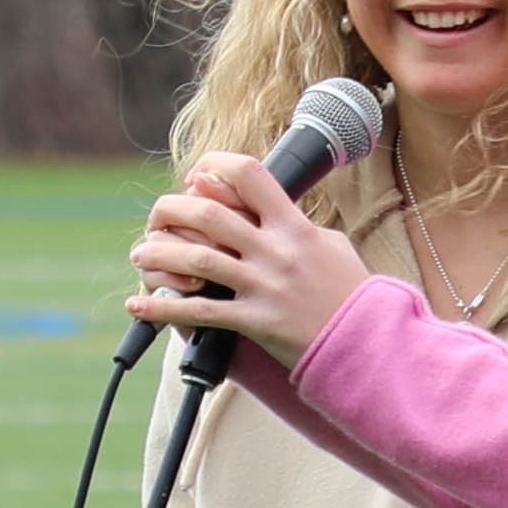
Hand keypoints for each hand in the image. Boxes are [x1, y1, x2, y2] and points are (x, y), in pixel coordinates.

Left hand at [126, 150, 364, 361]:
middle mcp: (276, 251)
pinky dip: (162, 307)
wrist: (368, 343)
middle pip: (209, 214)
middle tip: (156, 217)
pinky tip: (139, 305)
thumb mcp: (333, 246)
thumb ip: (298, 226)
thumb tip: (270, 208)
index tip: (198, 175)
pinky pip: (199, 312)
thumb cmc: (352, 295)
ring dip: (159, 255)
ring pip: (196, 260)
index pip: (250, 175)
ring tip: (141, 256)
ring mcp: (264, 286)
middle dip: (172, 211)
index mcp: (295, 226)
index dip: (216, 165)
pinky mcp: (255, 321)